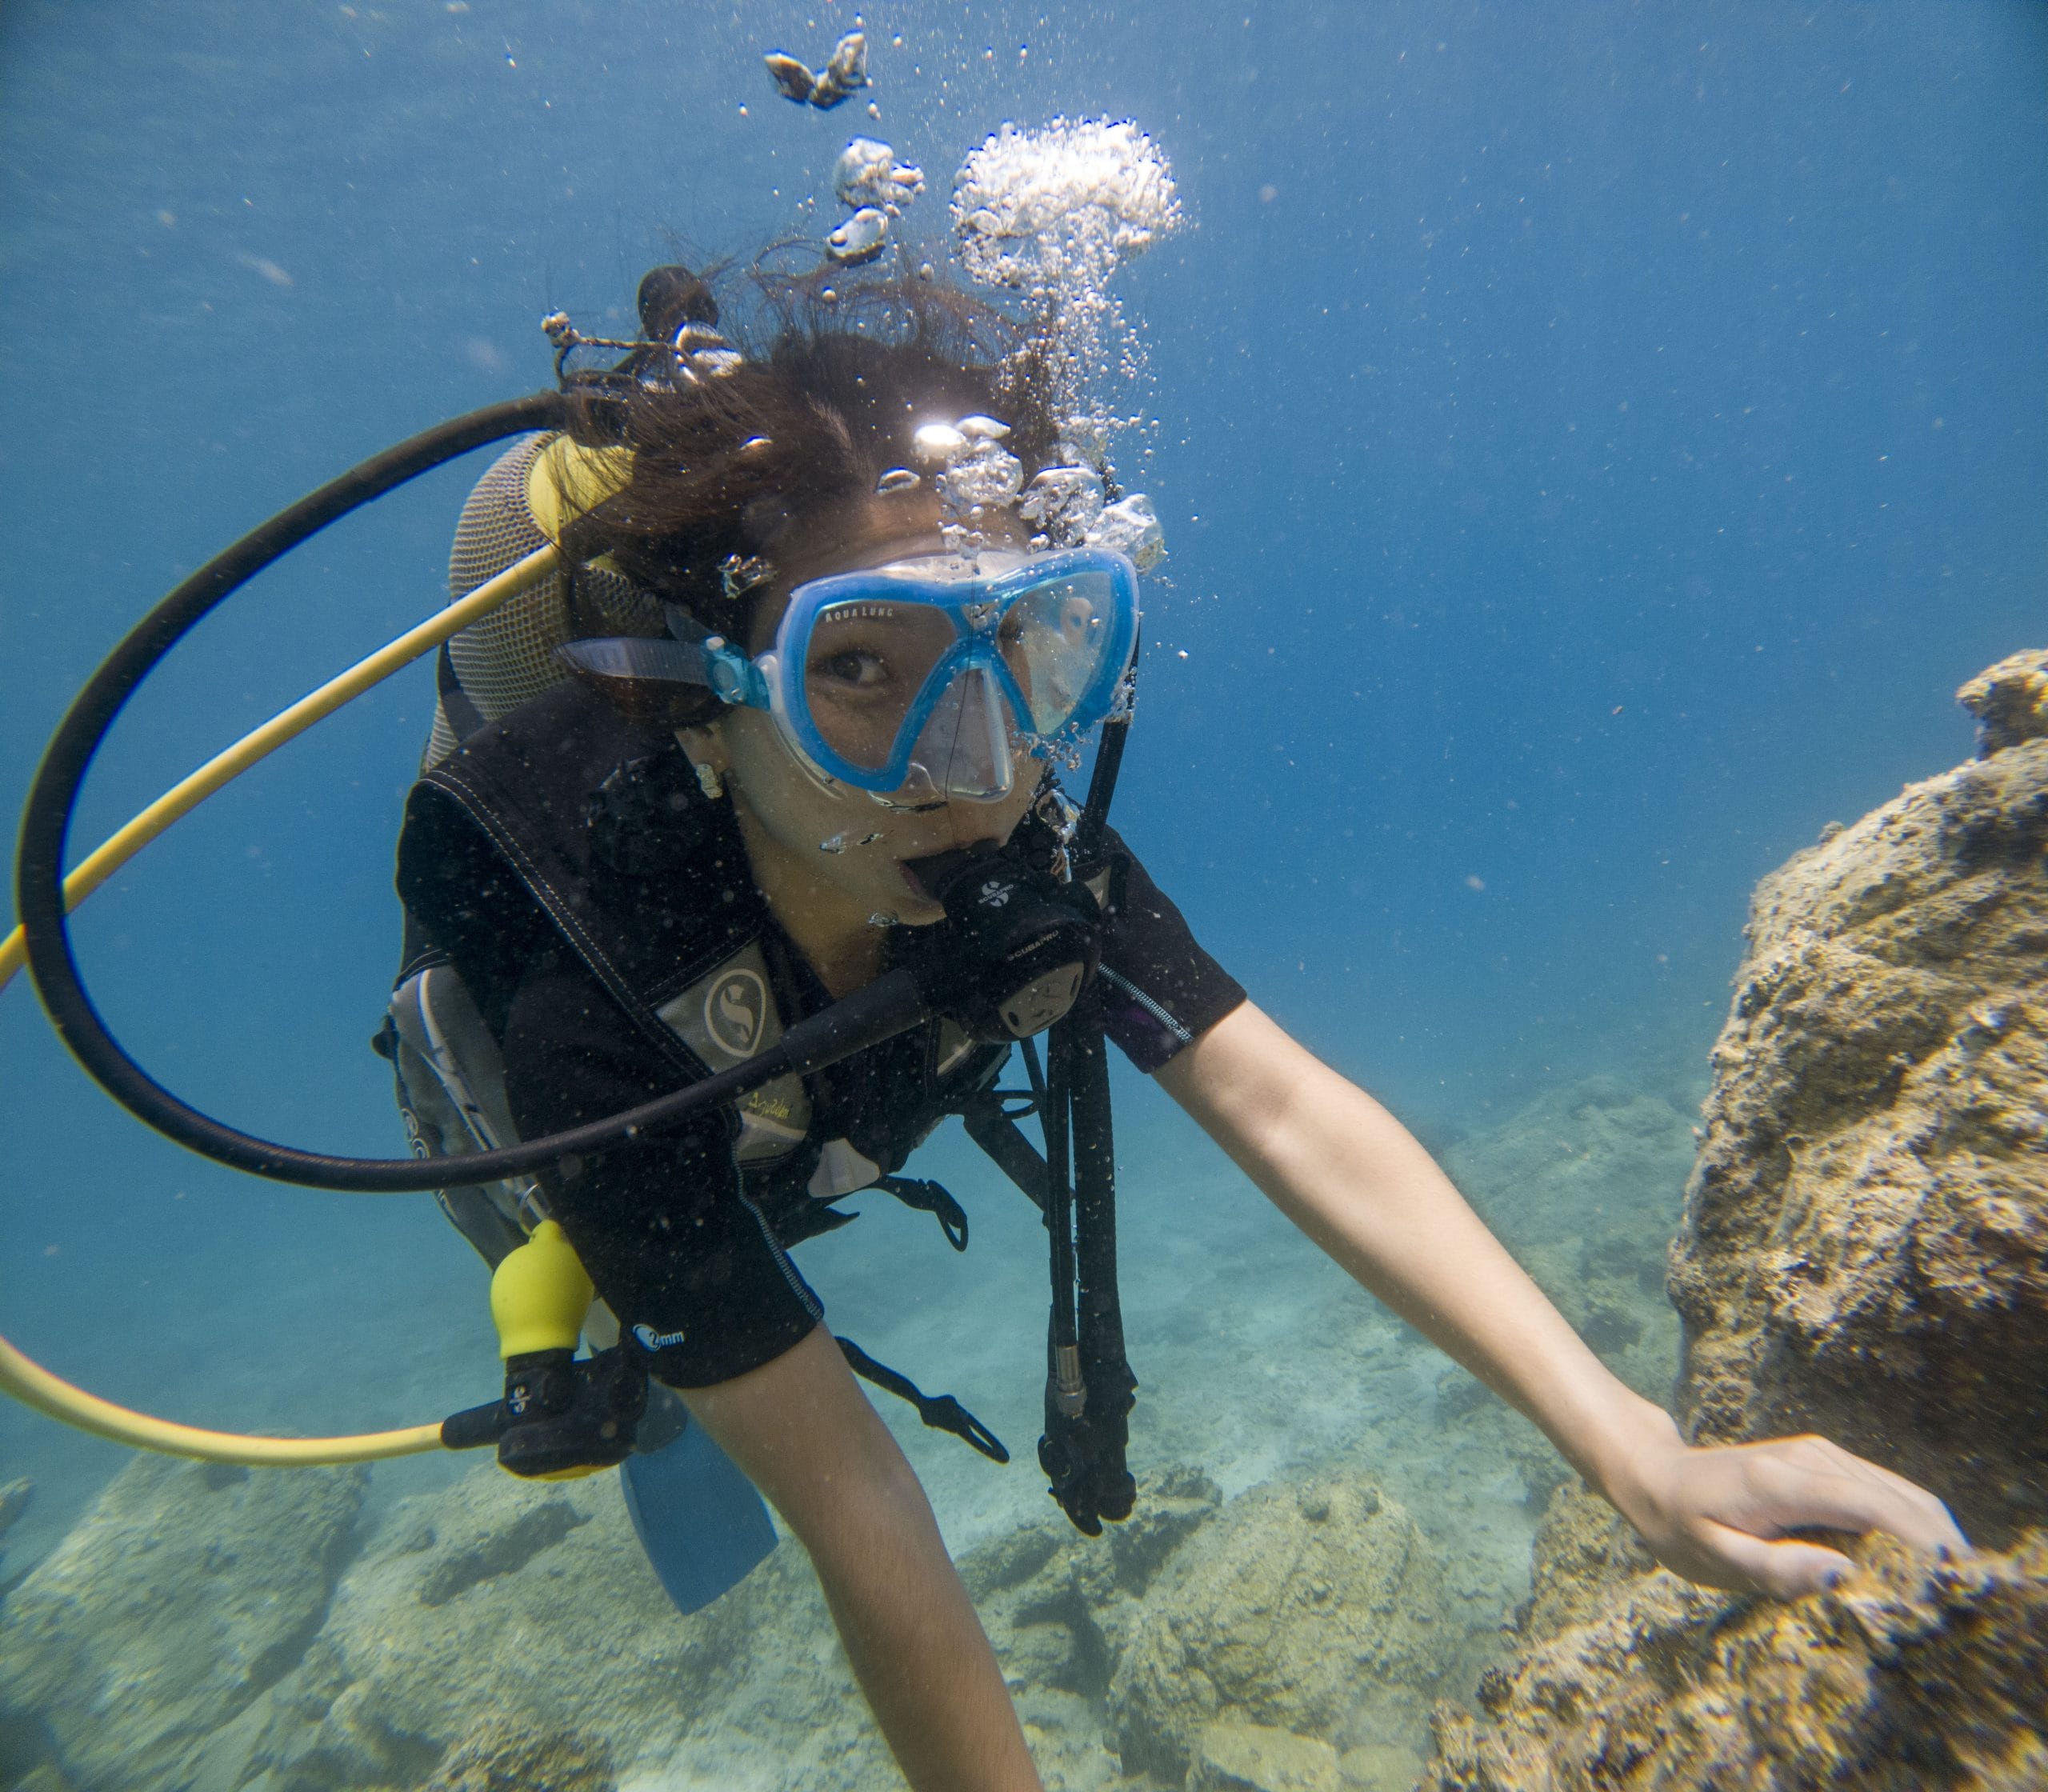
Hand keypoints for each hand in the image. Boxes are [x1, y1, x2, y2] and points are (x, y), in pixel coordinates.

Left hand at [1605, 1408, 1970, 1597]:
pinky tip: (1906, 1570)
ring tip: (1933, 1596)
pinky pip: (1888, 1495)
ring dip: (1931, 1543)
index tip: (1947, 1593)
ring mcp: (1825, 1455)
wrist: (1653, 1474)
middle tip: (1947, 1609)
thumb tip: (1844, 1576)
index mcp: (1786, 1483)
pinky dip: (1910, 1530)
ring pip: (1906, 1497)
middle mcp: (1815, 1458)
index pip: (1878, 1509)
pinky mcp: (1829, 1462)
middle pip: (1907, 1502)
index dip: (1925, 1549)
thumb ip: (1776, 1569)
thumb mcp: (1712, 1557)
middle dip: (1939, 1553)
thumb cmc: (1678, 1523)